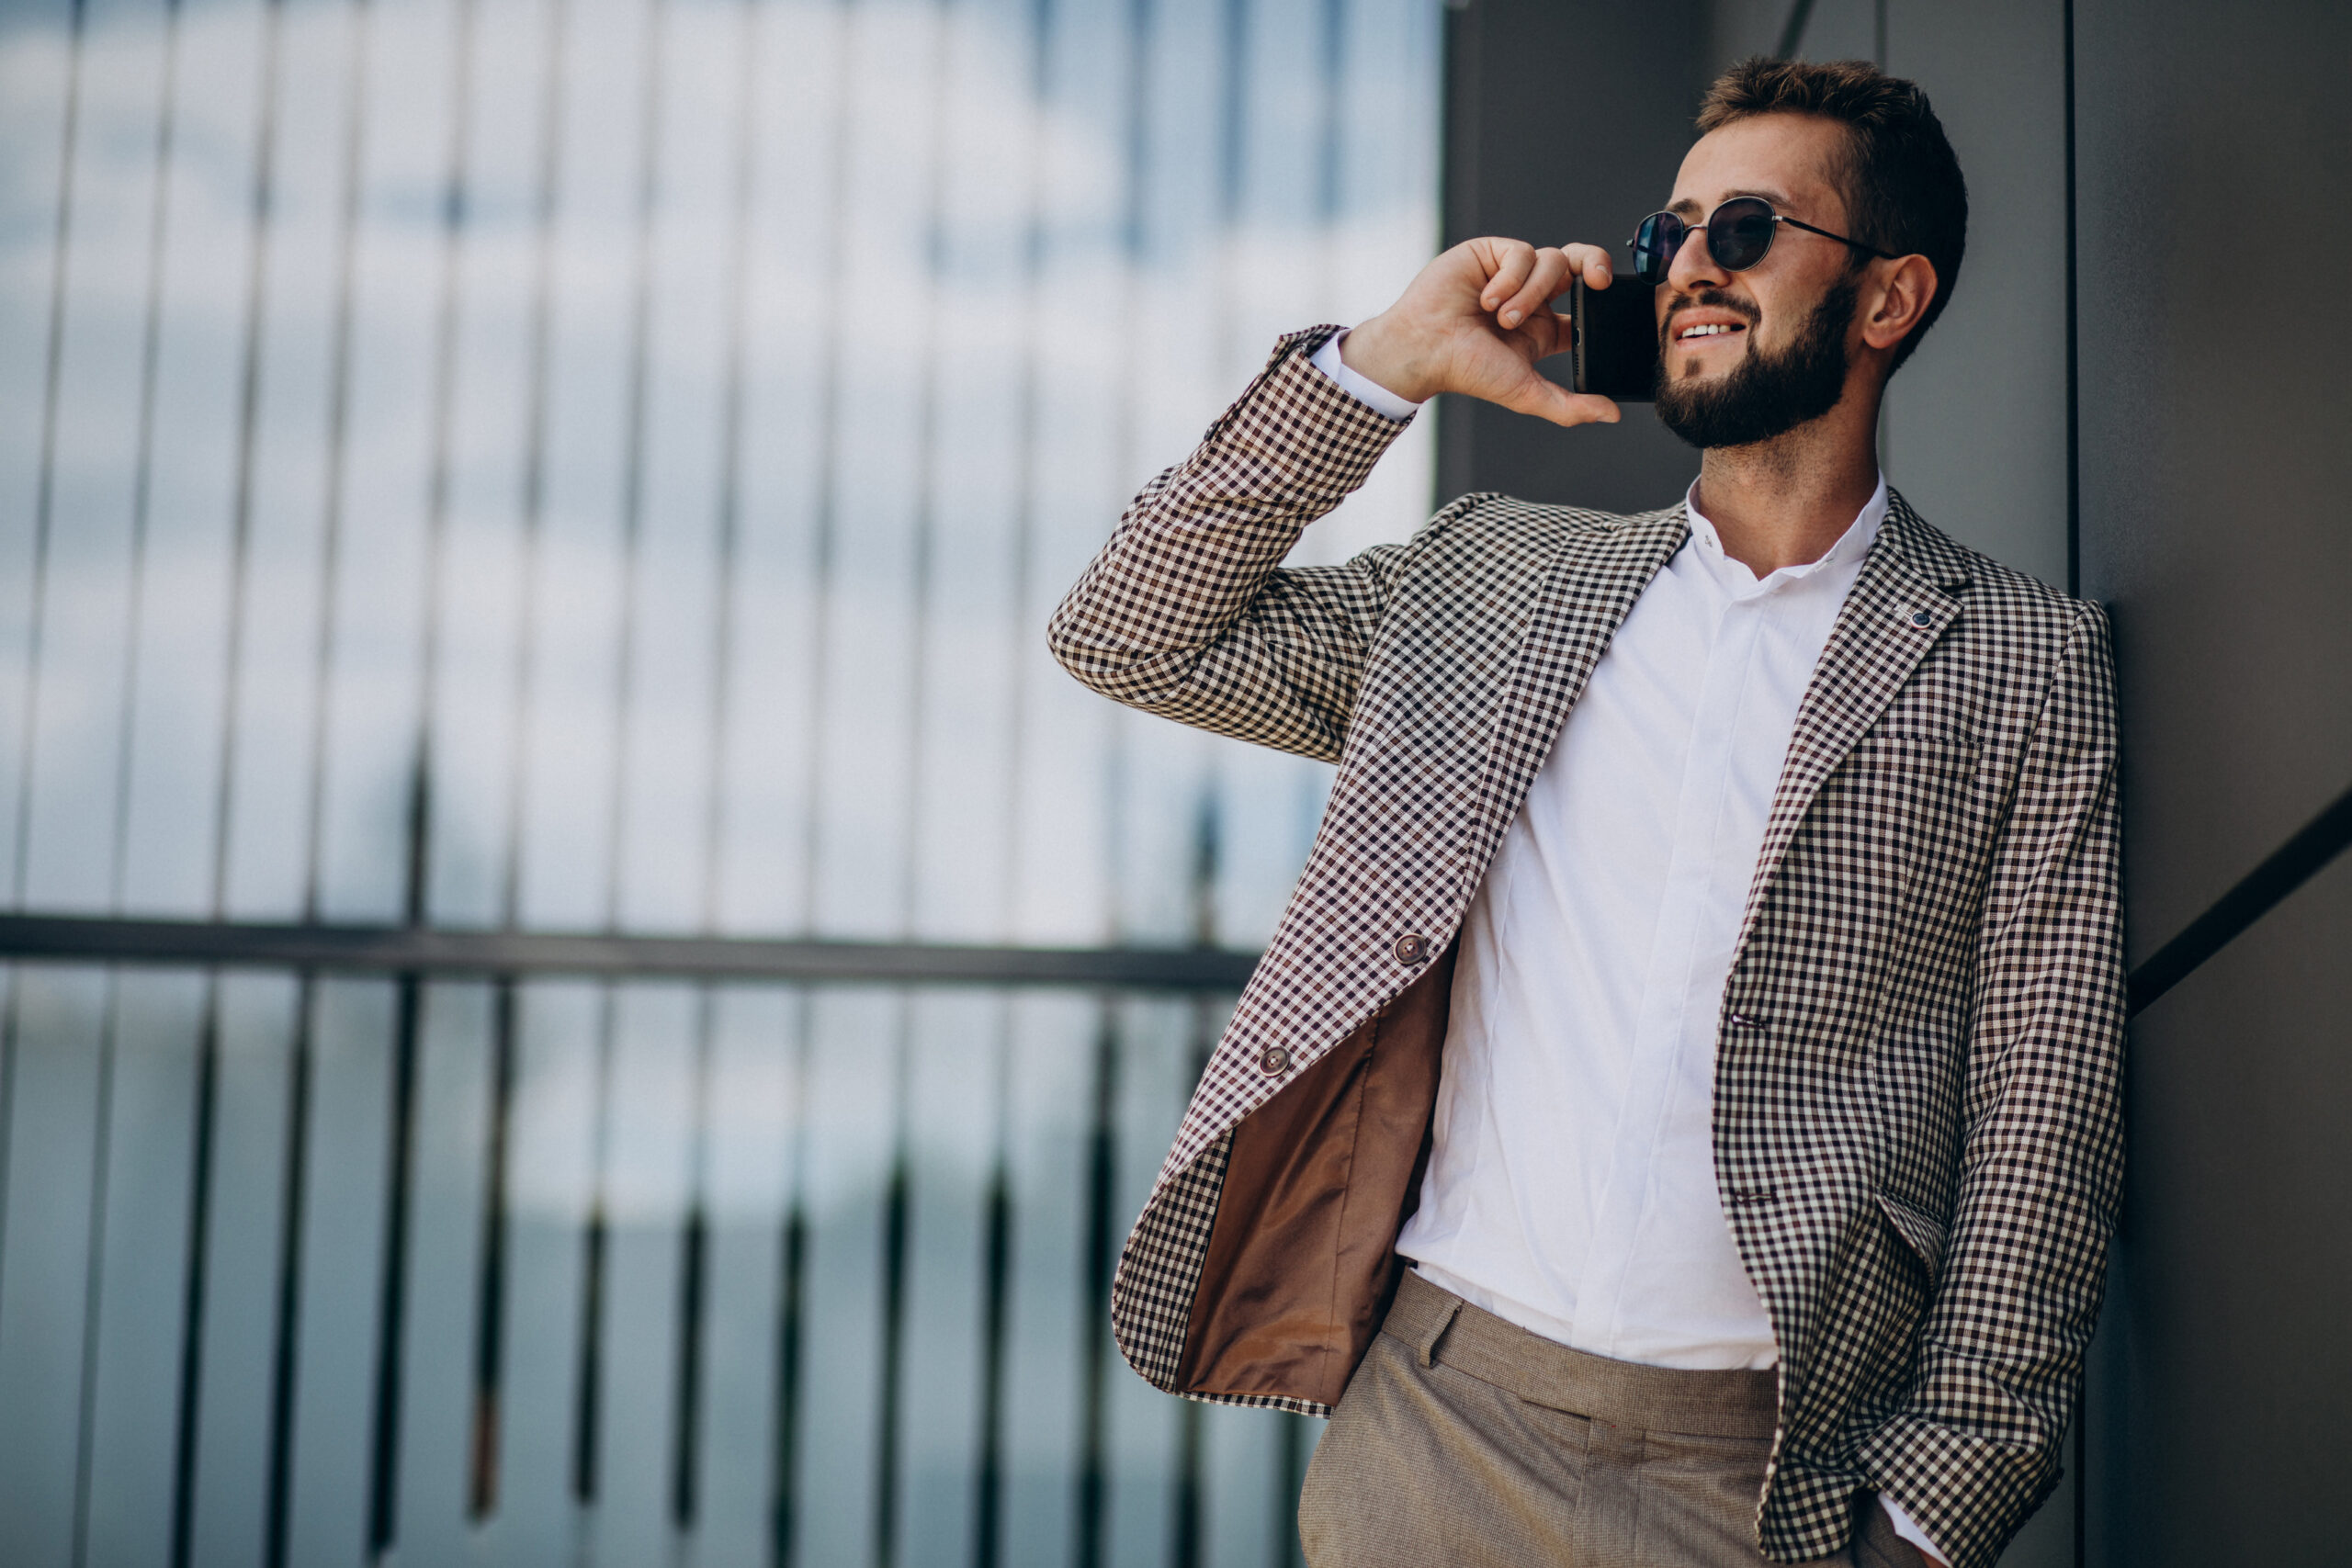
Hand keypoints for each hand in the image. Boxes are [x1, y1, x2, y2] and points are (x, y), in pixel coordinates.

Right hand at [1338, 237, 1624, 426]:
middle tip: (1597, 281)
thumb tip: (1613, 415)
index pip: (1585, 306)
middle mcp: (1531, 297)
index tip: (1599, 309)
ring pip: (1551, 262)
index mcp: (1543, 328)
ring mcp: (1512, 273)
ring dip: (1530, 293)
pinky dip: (1510, 277)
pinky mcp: (1492, 253)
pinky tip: (1487, 298)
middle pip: (1579, 266)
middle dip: (1594, 265)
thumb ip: (1570, 406)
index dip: (1598, 303)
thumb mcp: (1525, 392)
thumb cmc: (1466, 370)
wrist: (1423, 347)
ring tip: (1502, 317)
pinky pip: (1522, 252)